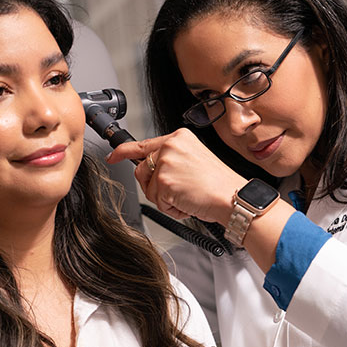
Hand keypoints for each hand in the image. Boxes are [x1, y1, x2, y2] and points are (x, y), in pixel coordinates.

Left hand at [107, 128, 246, 223]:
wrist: (233, 197)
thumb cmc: (218, 184)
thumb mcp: (194, 160)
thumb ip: (171, 159)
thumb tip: (150, 168)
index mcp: (179, 137)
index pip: (144, 144)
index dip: (124, 151)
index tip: (113, 155)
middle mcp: (171, 146)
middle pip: (142, 170)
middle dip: (154, 187)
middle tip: (178, 191)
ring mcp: (166, 162)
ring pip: (148, 188)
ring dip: (165, 199)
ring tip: (187, 195)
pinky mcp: (164, 181)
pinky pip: (157, 202)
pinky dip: (171, 209)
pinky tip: (188, 202)